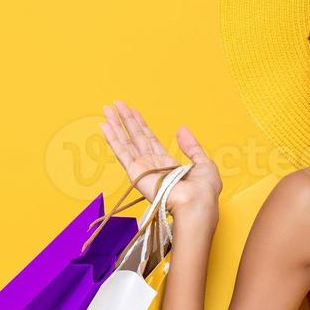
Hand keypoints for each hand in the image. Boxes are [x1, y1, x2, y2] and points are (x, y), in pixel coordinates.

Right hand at [100, 101, 221, 221]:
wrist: (197, 205)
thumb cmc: (204, 191)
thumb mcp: (204, 163)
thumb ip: (192, 147)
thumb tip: (182, 129)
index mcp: (168, 164)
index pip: (150, 140)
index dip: (141, 125)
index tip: (132, 111)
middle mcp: (153, 165)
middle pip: (136, 137)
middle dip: (126, 120)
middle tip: (116, 104)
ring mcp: (143, 169)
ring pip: (126, 142)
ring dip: (116, 125)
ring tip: (107, 110)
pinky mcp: (136, 173)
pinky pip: (122, 152)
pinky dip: (113, 139)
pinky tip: (105, 127)